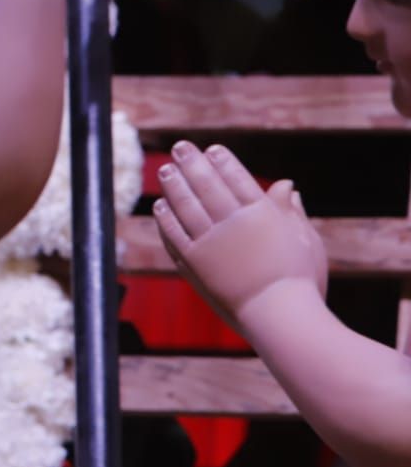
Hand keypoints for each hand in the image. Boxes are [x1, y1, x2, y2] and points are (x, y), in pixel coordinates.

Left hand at [155, 141, 328, 330]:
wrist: (281, 319)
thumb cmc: (301, 280)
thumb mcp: (305, 240)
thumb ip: (291, 211)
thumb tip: (287, 185)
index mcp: (261, 215)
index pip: (237, 178)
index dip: (222, 162)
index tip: (211, 149)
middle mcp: (232, 224)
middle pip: (206, 185)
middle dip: (191, 163)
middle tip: (180, 148)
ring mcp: (210, 243)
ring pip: (185, 205)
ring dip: (173, 185)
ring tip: (165, 170)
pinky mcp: (194, 263)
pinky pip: (174, 234)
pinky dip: (165, 217)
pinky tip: (160, 206)